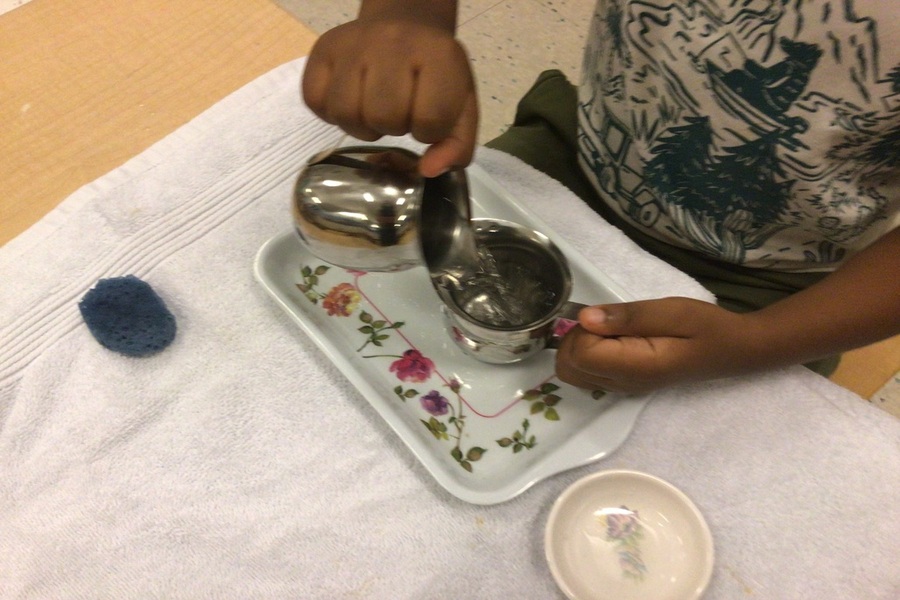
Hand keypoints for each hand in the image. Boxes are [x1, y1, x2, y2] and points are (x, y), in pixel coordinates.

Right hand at [302, 17, 477, 176]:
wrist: (405, 25)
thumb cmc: (434, 73)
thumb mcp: (460, 106)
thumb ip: (456, 145)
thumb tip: (429, 170)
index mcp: (439, 56)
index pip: (429, 120)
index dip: (428, 132)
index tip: (427, 119)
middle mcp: (393, 42)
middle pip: (383, 116)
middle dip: (393, 126)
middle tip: (399, 113)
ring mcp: (353, 44)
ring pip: (345, 113)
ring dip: (361, 125)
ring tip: (374, 110)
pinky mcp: (322, 50)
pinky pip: (315, 101)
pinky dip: (331, 113)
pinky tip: (351, 101)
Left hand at [555, 298, 761, 393]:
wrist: (733, 349)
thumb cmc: (706, 327)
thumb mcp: (671, 312)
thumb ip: (627, 316)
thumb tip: (584, 318)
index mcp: (634, 368)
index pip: (579, 354)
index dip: (584, 330)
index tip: (609, 318)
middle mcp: (622, 384)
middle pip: (567, 367)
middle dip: (575, 338)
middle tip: (609, 322)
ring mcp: (621, 387)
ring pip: (572, 372)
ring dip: (579, 346)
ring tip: (612, 330)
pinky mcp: (623, 383)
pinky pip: (586, 373)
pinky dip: (587, 354)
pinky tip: (613, 340)